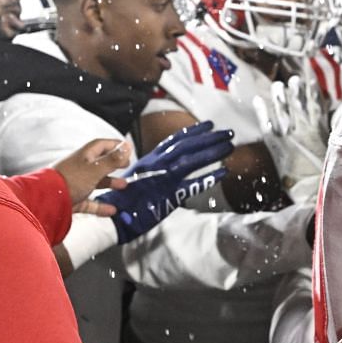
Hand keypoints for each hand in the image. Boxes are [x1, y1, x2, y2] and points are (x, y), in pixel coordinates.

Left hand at [53, 138, 132, 207]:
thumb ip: (113, 160)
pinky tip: (111, 210)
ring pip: (96, 182)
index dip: (115, 145)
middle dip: (114, 164)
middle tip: (126, 166)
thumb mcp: (95, 169)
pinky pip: (90, 201)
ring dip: (110, 183)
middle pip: (100, 163)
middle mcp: (80, 167)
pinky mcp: (74, 199)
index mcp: (85, 156)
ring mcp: (76, 183)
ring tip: (123, 185)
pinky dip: (101, 205)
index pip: (102, 145)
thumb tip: (127, 147)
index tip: (127, 149)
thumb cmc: (70, 180)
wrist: (47, 200)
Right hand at [93, 122, 234, 242]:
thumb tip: (170, 164)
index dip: (193, 131)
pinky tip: (223, 173)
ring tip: (229, 146)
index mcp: (150, 160)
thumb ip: (155, 168)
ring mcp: (163, 180)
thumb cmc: (124, 199)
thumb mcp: (138, 176)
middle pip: (187, 146)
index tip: (209, 124)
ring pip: (191, 161)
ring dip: (212, 152)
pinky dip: (208, 178)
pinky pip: (191, 186)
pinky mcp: (168, 197)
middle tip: (228, 133)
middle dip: (209, 138)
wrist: (112, 217)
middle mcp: (157, 166)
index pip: (175, 140)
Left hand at [253, 74, 330, 197]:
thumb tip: (335, 114)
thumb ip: (332, 129)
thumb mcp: (334, 148)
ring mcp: (286, 134)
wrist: (311, 190)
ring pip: (281, 109)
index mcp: (318, 128)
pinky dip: (261, 111)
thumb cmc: (326, 172)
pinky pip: (265, 123)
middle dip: (295, 90)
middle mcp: (301, 128)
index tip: (309, 79)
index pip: (314, 102)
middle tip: (292, 79)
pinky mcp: (275, 144)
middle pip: (297, 102)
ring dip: (279, 96)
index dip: (312, 89)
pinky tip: (258, 100)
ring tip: (277, 85)